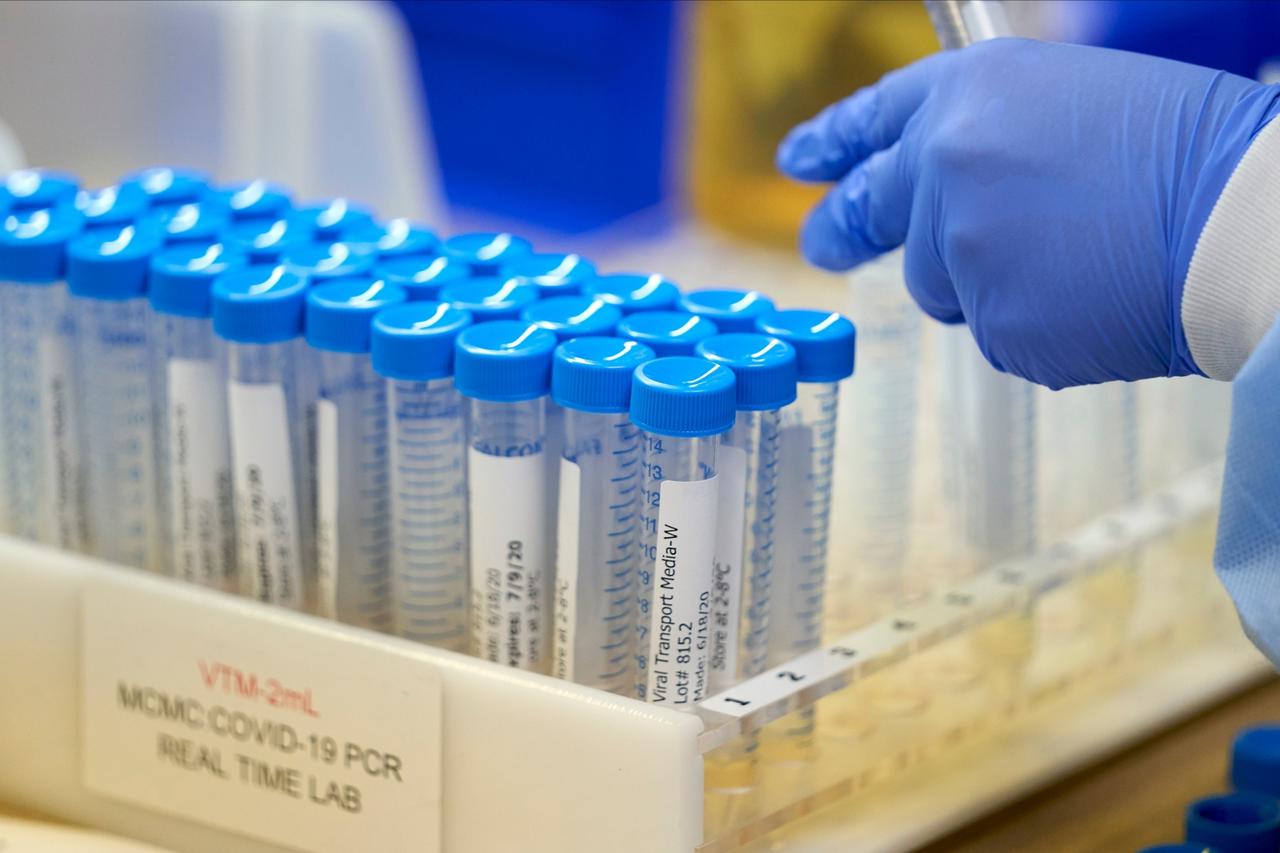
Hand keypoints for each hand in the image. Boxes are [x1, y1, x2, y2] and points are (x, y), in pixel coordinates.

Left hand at [777, 38, 1279, 387]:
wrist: (1244, 222)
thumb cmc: (1183, 153)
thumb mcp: (1068, 103)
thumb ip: (984, 142)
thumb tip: (937, 190)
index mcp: (970, 95)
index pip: (877, 118)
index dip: (835, 140)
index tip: (799, 161)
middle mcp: (946, 167)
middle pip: (874, 210)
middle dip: (841, 227)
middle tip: (823, 242)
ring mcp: (962, 250)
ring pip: (940, 285)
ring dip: (985, 281)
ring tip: (1076, 257)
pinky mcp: (995, 322)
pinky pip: (997, 334)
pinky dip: (1036, 327)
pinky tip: (1092, 299)